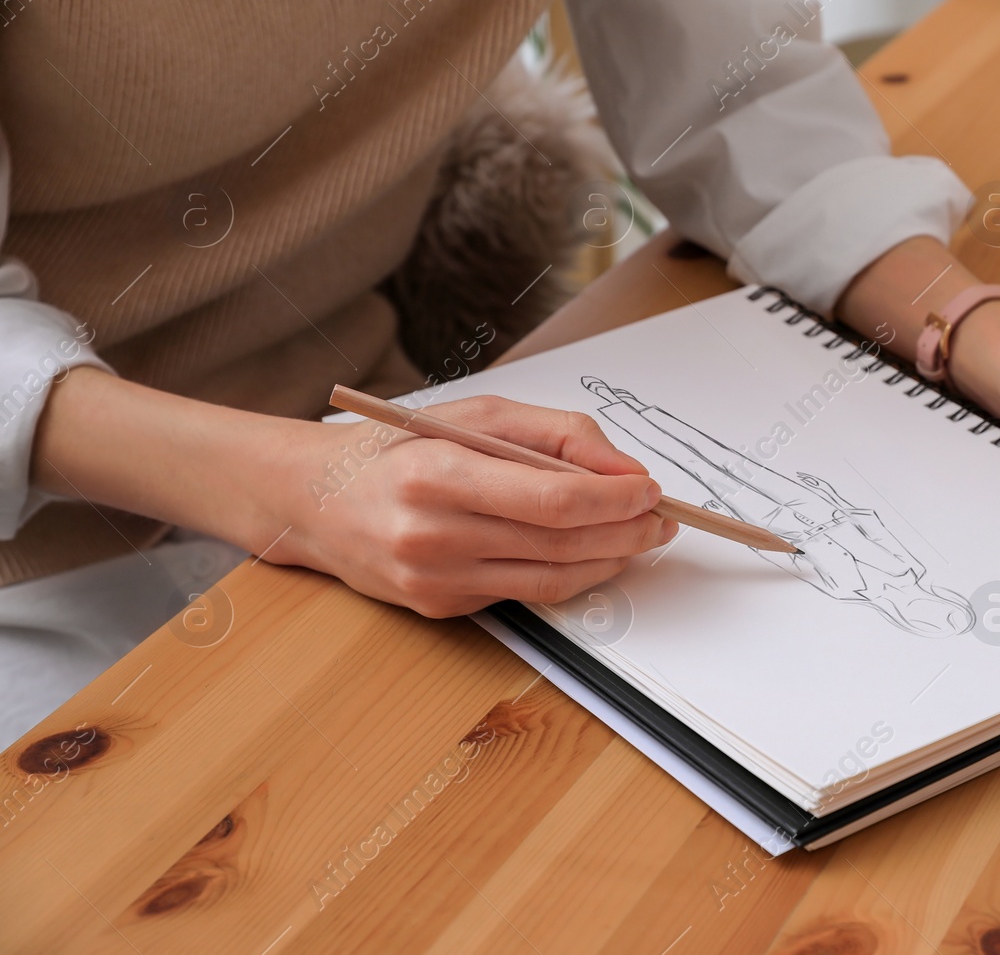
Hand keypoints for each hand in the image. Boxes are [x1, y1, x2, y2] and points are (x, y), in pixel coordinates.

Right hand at [258, 395, 677, 617]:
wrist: (313, 501)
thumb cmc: (397, 449)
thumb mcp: (474, 416)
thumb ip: (555, 435)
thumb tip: (624, 471)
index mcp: (439, 475)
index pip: (554, 499)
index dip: (615, 500)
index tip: (651, 490)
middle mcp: (435, 535)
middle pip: (561, 544)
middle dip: (627, 533)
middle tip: (662, 518)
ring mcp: (436, 580)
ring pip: (552, 580)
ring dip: (610, 560)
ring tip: (640, 537)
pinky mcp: (441, 607)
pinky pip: (525, 593)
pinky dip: (570, 574)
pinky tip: (591, 552)